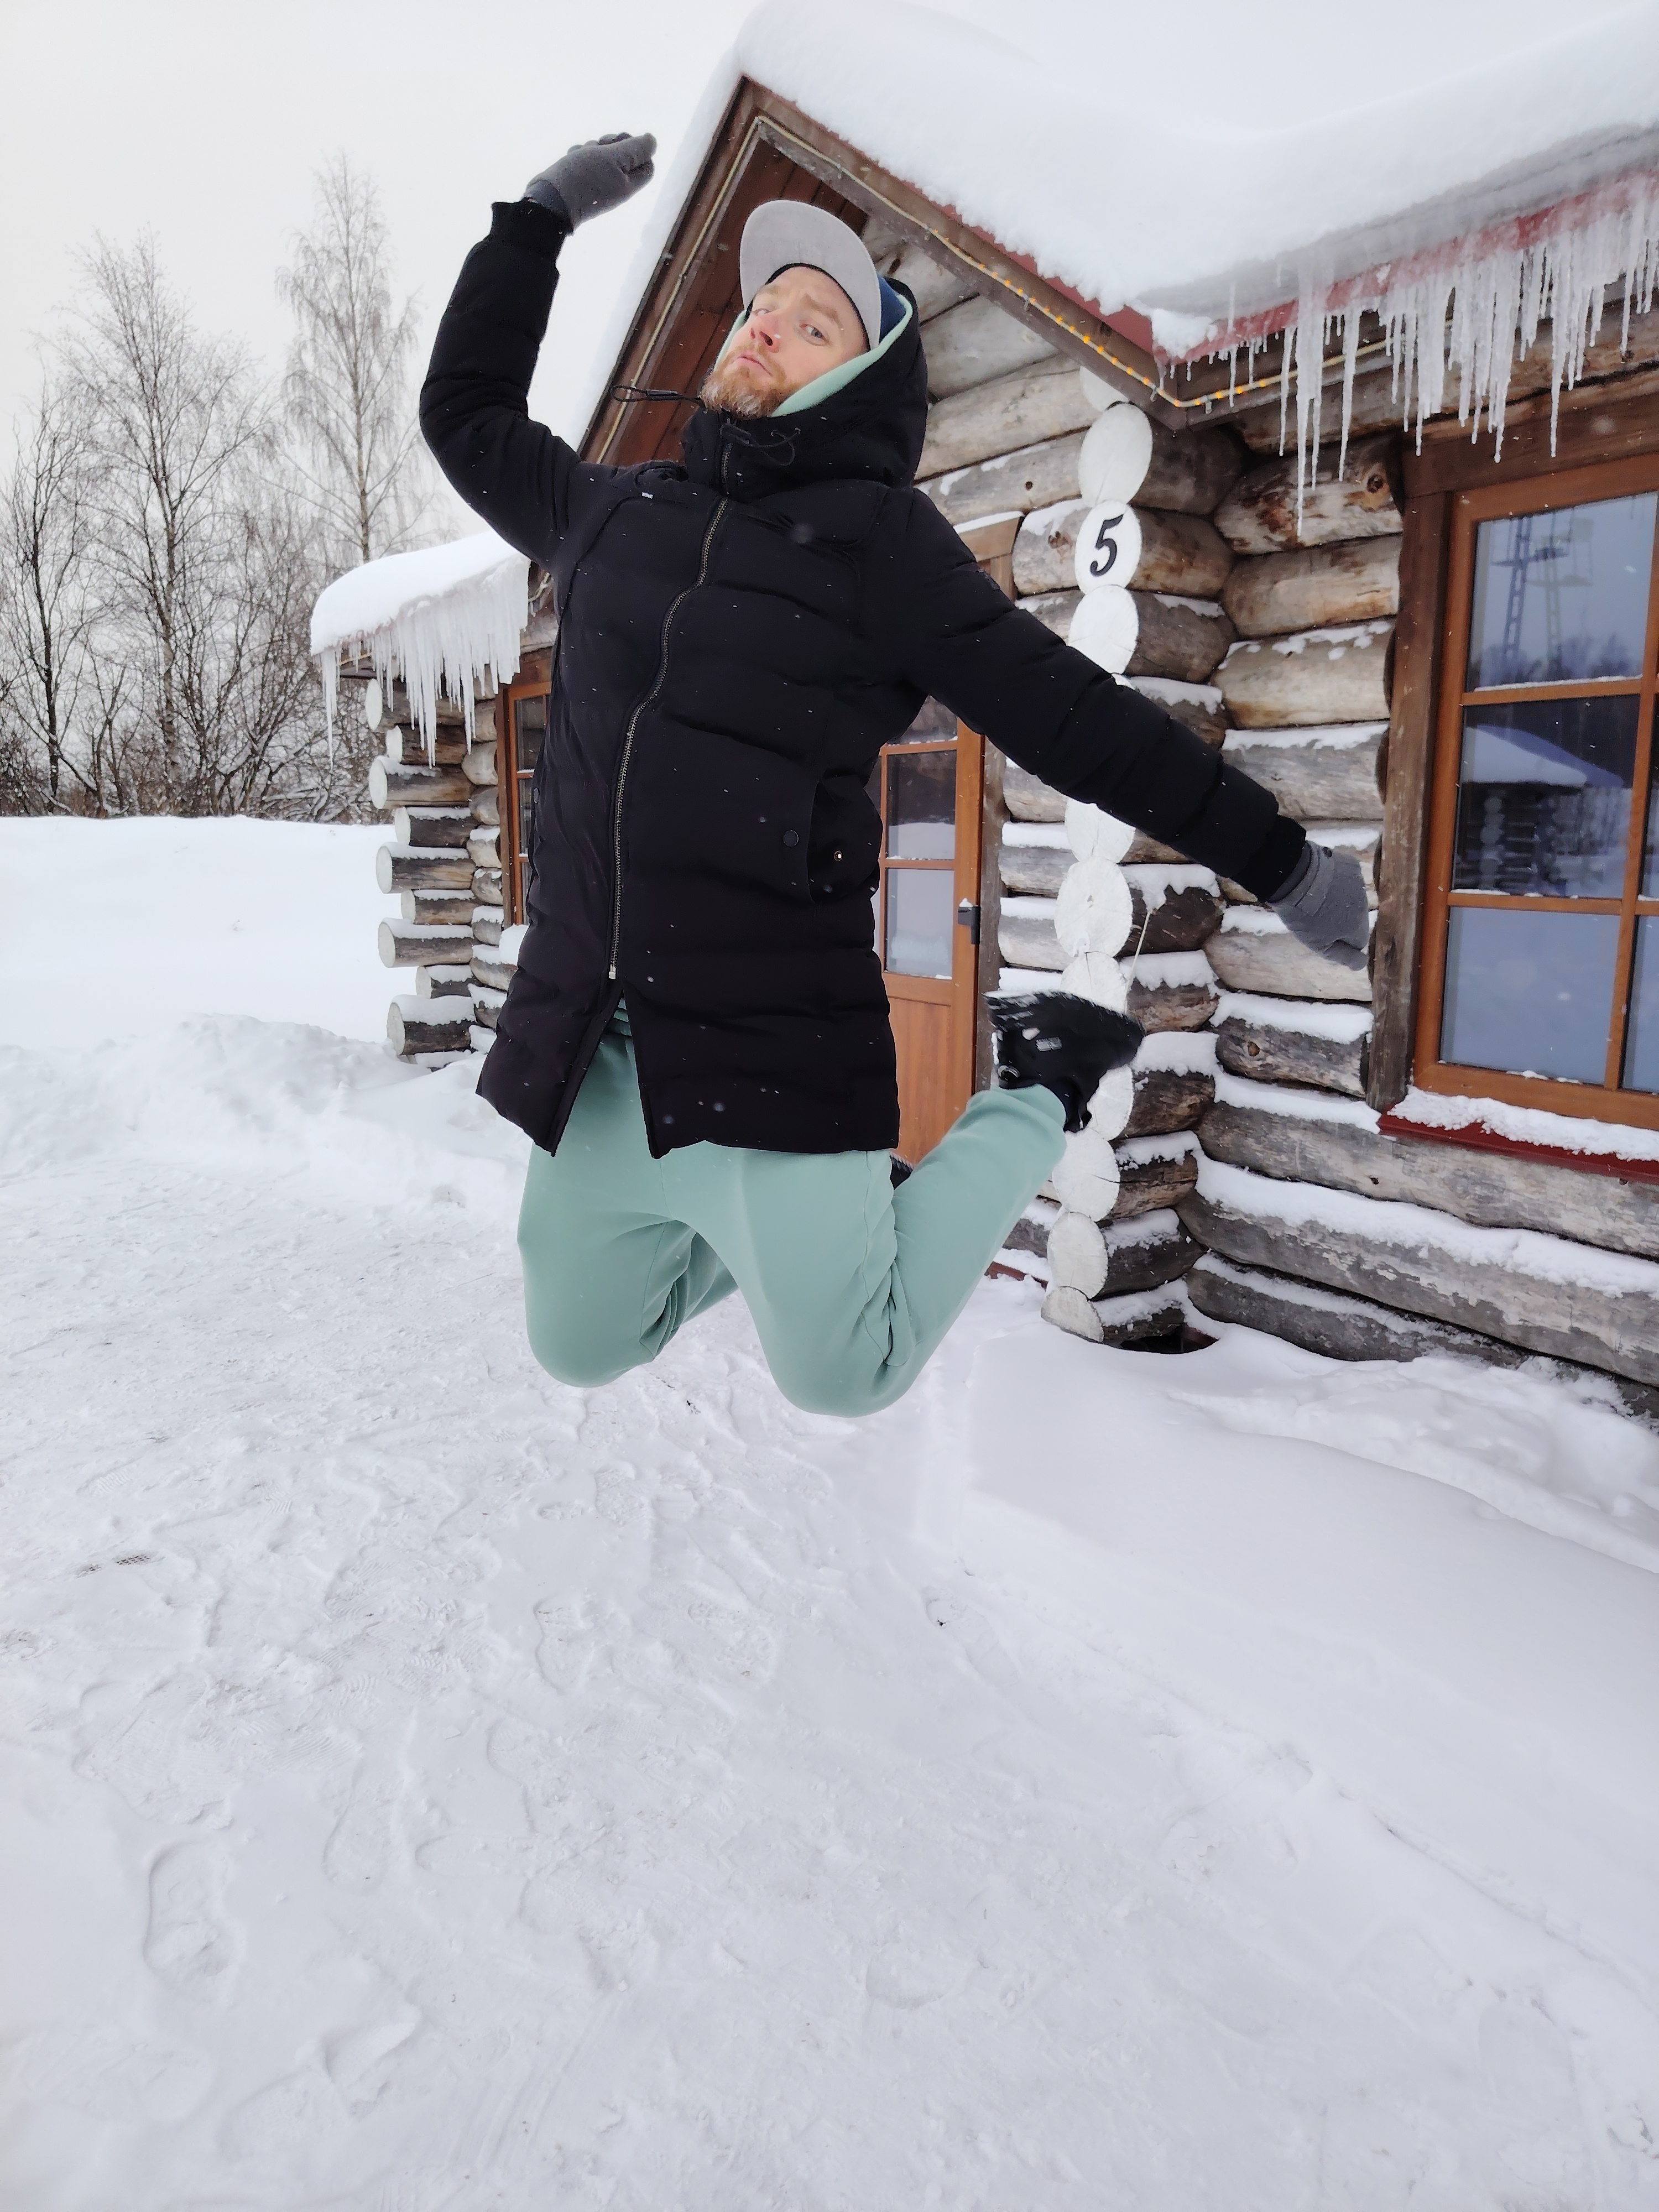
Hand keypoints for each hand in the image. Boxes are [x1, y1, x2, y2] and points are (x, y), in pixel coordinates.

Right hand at [524, 132, 655, 228]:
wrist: (549, 199)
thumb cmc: (583, 178)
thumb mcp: (614, 158)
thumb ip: (635, 149)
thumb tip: (652, 141)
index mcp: (628, 184)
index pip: (647, 164)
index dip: (639, 147)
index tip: (623, 140)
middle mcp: (615, 186)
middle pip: (624, 156)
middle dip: (613, 143)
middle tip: (602, 143)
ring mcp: (596, 184)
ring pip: (601, 155)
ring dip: (592, 146)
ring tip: (582, 154)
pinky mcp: (580, 181)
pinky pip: (584, 160)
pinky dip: (579, 154)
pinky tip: (571, 157)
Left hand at [1270, 843, 1369, 971]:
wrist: (1293, 876)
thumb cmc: (1303, 916)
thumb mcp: (1319, 944)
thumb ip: (1343, 956)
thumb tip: (1363, 964)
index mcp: (1357, 926)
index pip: (1358, 941)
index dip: (1340, 941)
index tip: (1322, 934)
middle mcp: (1364, 904)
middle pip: (1356, 919)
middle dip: (1341, 920)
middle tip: (1316, 916)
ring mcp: (1359, 882)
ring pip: (1353, 898)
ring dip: (1340, 900)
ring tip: (1316, 898)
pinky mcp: (1351, 865)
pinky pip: (1348, 879)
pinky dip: (1338, 881)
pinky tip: (1321, 881)